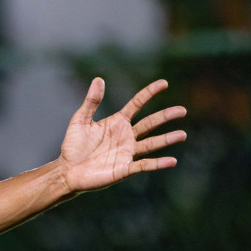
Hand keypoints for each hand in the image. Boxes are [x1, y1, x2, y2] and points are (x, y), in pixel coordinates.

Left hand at [58, 78, 186, 193]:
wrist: (67, 171)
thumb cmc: (73, 146)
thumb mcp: (80, 121)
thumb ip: (91, 102)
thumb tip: (99, 79)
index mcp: (117, 122)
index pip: (137, 104)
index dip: (149, 93)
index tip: (163, 83)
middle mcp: (126, 136)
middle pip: (150, 123)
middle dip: (166, 116)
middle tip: (182, 110)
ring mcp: (127, 152)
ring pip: (152, 143)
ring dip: (167, 139)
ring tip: (182, 134)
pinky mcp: (124, 168)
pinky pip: (144, 165)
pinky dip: (158, 163)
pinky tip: (172, 161)